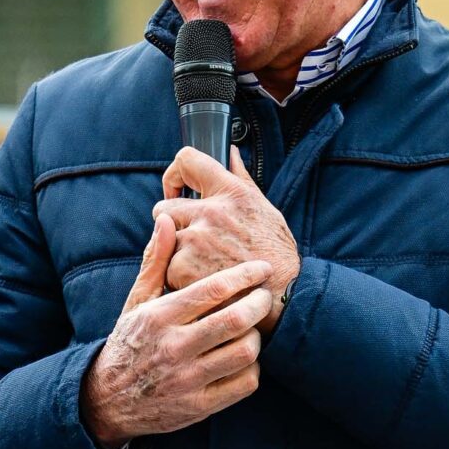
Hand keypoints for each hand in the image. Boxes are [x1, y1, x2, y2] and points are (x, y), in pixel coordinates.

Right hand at [80, 212, 276, 448]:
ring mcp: (187, 380)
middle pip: (235, 320)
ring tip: (251, 329)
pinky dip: (252, 368)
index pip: (213, 290)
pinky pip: (244, 383)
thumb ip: (156, 261)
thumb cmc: (130, 342)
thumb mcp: (137, 302)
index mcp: (160, 317)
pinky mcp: (199, 406)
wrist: (108, 400)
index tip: (261, 268)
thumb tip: (166, 220)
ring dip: (256, 337)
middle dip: (259, 303)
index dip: (245, 275)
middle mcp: (174, 348)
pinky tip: (243, 359)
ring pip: (245, 352)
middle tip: (264, 297)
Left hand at [157, 146, 299, 323]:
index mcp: (230, 192)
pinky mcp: (184, 269)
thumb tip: (231, 153)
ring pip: (163, 242)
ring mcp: (195, 240)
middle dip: (172, 224)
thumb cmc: (277, 253)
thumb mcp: (265, 208)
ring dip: (176, 254)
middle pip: (163, 208)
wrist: (285, 295)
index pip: (186, 160)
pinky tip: (201, 282)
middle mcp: (210, 211)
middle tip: (191, 242)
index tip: (175, 192)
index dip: (174, 176)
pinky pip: (166, 269)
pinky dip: (178, 278)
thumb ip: (241, 179)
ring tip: (202, 267)